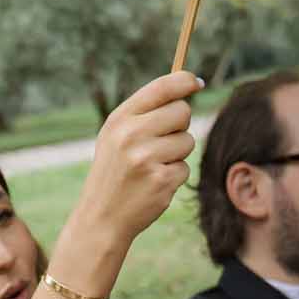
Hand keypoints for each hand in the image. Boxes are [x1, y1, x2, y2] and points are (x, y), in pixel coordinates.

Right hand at [74, 71, 199, 248]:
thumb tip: (191, 83)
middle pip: (182, 112)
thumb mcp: (116, 136)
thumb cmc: (114, 172)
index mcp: (119, 119)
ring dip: (177, 154)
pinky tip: (153, 184)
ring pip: (188, 141)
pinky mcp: (161, 180)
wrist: (101, 218)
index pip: (162, 87)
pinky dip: (174, 176)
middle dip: (179, 126)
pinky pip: (185, 167)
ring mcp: (146, 158)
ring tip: (151, 167)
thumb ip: (146, 111)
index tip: (197, 83)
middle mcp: (131, 135)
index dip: (185, 81)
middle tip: (159, 143)